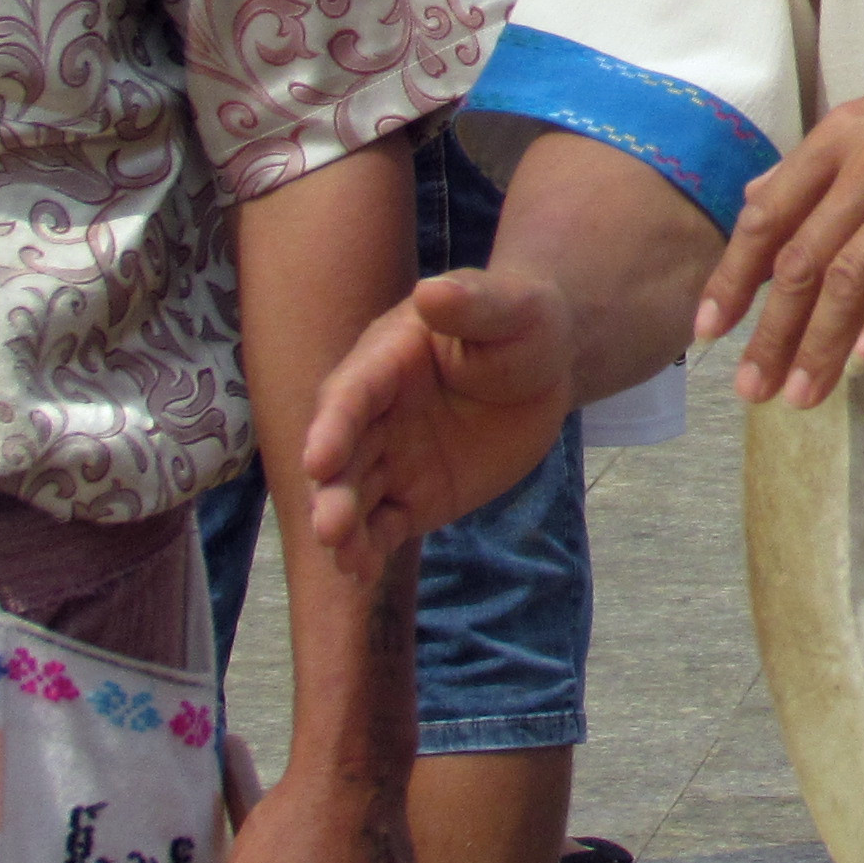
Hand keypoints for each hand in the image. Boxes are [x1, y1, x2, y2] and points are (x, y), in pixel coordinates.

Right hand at [300, 267, 575, 575]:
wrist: (544, 365)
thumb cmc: (521, 322)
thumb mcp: (510, 307)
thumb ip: (472, 302)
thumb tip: (433, 291)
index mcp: (385, 360)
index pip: (352, 395)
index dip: (334, 426)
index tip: (319, 458)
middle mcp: (376, 413)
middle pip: (344, 455)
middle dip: (333, 490)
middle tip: (329, 525)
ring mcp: (392, 458)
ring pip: (357, 496)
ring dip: (345, 526)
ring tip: (346, 559)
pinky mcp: (415, 496)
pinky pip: (386, 526)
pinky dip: (371, 548)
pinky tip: (361, 572)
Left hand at [695, 22, 863, 406]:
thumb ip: (822, 161)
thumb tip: (756, 197)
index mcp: (845, 133)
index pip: (768, 214)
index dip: (733, 278)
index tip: (708, 333)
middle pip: (805, 258)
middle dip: (771, 332)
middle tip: (750, 388)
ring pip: (855, 274)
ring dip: (822, 343)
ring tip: (803, 394)